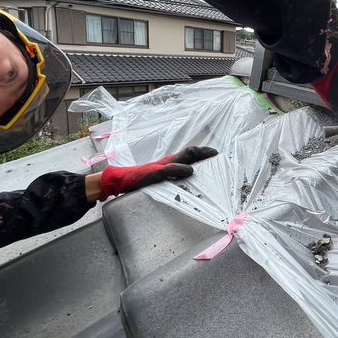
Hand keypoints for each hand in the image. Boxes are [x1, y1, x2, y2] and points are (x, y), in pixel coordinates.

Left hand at [96, 146, 217, 200]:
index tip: (216, 154)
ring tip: (208, 175)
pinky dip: (189, 177)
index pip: (191, 152)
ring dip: (198, 167)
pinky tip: (190, 185)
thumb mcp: (156, 173)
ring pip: (186, 166)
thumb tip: (192, 170)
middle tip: (217, 164)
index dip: (204, 152)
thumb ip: (173, 170)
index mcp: (171, 160)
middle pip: (191, 158)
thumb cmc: (137, 177)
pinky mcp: (162, 179)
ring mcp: (166, 171)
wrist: (120, 182)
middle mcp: (170, 164)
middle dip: (204, 158)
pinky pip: (180, 176)